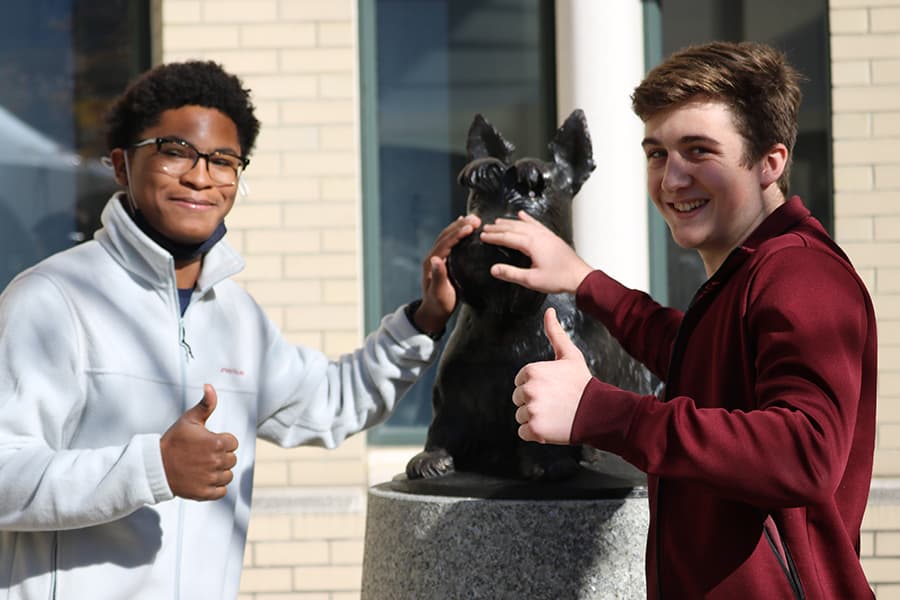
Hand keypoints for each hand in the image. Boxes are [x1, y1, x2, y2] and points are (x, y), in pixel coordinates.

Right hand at [160, 384, 237, 500]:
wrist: (156, 466)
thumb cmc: (174, 441)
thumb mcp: (189, 420)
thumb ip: (205, 404)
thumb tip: (210, 387)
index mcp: (216, 443)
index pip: (233, 443)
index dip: (222, 442)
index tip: (208, 442)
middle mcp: (216, 462)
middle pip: (232, 459)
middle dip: (221, 456)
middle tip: (203, 455)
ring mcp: (210, 478)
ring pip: (228, 475)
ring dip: (219, 472)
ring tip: (203, 467)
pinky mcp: (204, 493)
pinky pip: (221, 491)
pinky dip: (215, 487)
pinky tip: (203, 479)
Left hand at [414, 214, 481, 333]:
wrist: (433, 311)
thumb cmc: (439, 304)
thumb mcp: (440, 292)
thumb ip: (438, 276)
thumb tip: (436, 259)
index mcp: (432, 263)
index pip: (445, 243)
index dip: (457, 233)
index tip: (470, 227)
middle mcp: (432, 257)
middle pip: (446, 235)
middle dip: (460, 225)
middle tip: (476, 219)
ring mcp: (436, 257)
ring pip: (447, 236)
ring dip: (459, 226)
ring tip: (473, 219)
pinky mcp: (442, 260)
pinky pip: (448, 241)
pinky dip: (456, 231)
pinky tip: (462, 225)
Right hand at [480, 211, 591, 293]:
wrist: (579, 276)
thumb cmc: (559, 278)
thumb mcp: (531, 280)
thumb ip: (511, 273)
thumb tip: (494, 269)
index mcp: (532, 244)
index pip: (507, 237)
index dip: (493, 237)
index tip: (482, 236)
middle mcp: (538, 235)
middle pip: (513, 228)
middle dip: (498, 228)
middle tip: (486, 227)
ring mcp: (545, 235)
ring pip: (524, 224)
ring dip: (509, 222)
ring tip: (499, 221)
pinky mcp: (551, 237)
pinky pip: (536, 224)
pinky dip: (527, 218)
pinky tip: (522, 215)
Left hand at [513, 308, 592, 443]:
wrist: (598, 411)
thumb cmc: (583, 383)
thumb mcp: (569, 355)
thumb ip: (555, 332)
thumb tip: (549, 311)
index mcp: (531, 371)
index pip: (520, 382)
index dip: (536, 387)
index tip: (552, 389)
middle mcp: (528, 390)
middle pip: (518, 399)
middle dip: (534, 402)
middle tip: (554, 403)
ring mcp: (531, 410)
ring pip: (520, 416)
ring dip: (534, 418)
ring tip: (554, 414)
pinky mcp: (534, 429)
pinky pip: (523, 432)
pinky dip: (535, 433)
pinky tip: (551, 425)